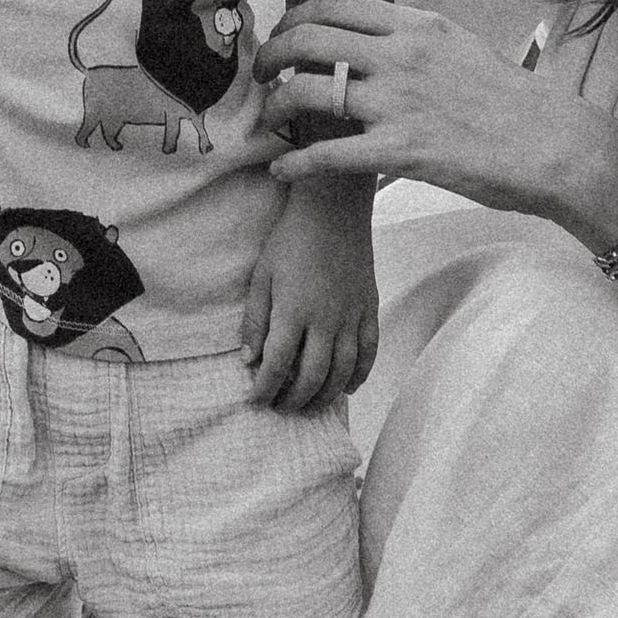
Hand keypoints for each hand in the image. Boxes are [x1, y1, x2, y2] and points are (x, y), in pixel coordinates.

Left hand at [241, 181, 378, 410]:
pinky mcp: (369, 309)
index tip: (254, 400)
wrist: (334, 209)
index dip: (264, 389)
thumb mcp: (262, 276)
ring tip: (309, 406)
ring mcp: (352, 316)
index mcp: (293, 311)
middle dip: (293, 400)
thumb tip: (247, 359)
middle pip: (312, 377)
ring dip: (325, 396)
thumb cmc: (291, 239)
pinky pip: (369, 352)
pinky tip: (348, 388)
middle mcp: (325, 320)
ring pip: (343, 372)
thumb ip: (255, 320)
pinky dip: (360, 375)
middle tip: (280, 408)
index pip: (277, 365)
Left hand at [253, 0, 617, 225]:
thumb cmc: (510, 101)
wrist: (550, 143)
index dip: (295, 18)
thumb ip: (414, 40)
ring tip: (269, 119)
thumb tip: (376, 39)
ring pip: (308, 92)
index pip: (336, 5)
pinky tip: (282, 169)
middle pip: (308, 39)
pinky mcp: (400, 151)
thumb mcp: (461, 46)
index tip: (284, 34)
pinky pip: (328, 154)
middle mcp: (402, 56)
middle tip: (261, 74)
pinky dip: (295, 162)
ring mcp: (399, 103)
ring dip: (275, 106)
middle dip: (271, 55)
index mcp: (417, 27)